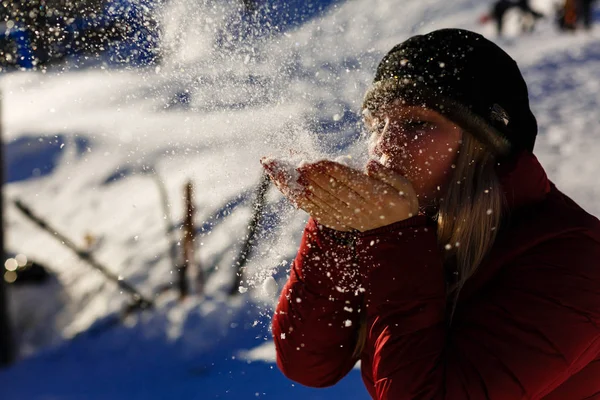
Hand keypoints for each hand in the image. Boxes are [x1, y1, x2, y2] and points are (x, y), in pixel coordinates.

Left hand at [261, 158, 418, 231]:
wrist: (396, 236)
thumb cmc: (401, 204)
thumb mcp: (405, 188)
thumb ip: (388, 175)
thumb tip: (370, 163)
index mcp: (374, 195)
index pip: (347, 179)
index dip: (328, 170)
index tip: (312, 160)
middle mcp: (357, 206)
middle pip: (327, 187)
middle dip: (306, 174)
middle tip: (289, 162)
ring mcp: (344, 215)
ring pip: (317, 198)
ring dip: (297, 184)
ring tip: (280, 170)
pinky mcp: (336, 220)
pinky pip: (315, 209)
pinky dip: (301, 199)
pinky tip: (288, 188)